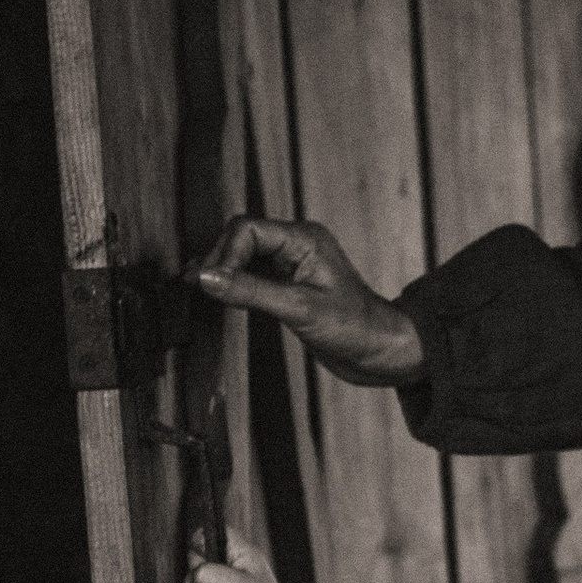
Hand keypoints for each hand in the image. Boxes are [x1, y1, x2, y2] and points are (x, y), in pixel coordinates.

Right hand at [194, 216, 421, 386]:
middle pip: (241, 238)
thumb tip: (207, 278)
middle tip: (200, 288)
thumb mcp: (299, 309)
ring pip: (244, 256)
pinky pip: (253, 275)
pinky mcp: (288, 286)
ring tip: (202, 292)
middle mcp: (296, 245)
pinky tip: (221, 298)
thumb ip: (250, 291)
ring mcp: (292, 265)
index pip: (247, 229)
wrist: (381, 352)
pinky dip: (234, 285)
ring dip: (224, 272)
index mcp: (303, 239)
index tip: (209, 283)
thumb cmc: (355, 328)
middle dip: (219, 260)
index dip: (223, 254)